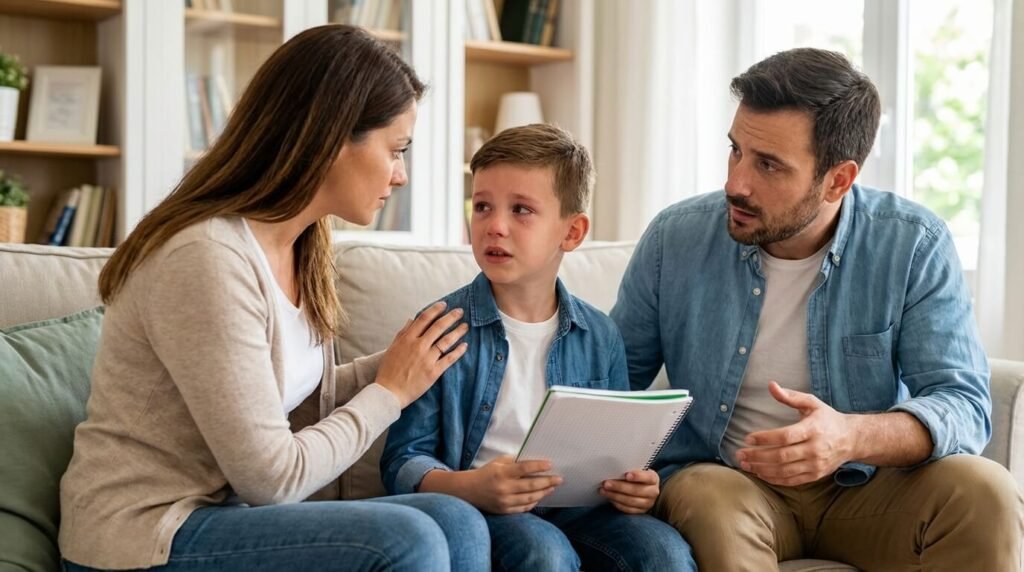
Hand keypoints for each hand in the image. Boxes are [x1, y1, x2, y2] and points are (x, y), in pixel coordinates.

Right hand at [375, 302, 468, 407]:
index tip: (444, 305)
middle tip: (460, 311)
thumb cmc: (388, 371)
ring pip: (446, 341)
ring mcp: (427, 359)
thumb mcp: (392, 348)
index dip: (435, 310)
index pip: (424, 319)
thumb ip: (403, 333)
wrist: (389, 393)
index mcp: (407, 339)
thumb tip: (411, 320)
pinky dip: (458, 351)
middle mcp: (418, 346)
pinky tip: (465, 345)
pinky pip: (449, 358)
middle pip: (438, 327)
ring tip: (465, 326)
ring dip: (458, 331)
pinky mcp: (433, 372)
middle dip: (451, 317)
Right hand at [463, 455, 561, 513]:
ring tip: (552, 487)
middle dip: (547, 481)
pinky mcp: (504, 511)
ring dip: (543, 492)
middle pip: (530, 485)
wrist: (468, 491)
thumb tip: (534, 461)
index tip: (550, 464)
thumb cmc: (486, 473)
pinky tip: (540, 497)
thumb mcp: (498, 462)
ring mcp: (504, 501)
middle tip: (559, 478)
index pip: (523, 468)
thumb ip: (515, 461)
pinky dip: (533, 503)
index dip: (538, 466)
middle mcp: (503, 488)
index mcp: (501, 472)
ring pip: (529, 498)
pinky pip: (523, 508)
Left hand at [600, 469, 659, 513]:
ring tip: (603, 491)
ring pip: (631, 501)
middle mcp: (653, 492)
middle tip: (606, 483)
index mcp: (653, 479)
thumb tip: (614, 468)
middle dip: (619, 487)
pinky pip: (628, 509)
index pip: (647, 477)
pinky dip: (617, 504)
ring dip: (615, 496)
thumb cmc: (638, 476)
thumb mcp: (638, 470)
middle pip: (636, 490)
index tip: (626, 475)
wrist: (646, 489)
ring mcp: (648, 503)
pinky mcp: (641, 512)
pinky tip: (609, 498)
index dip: (638, 476)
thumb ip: (630, 469)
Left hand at [735, 381, 854, 485]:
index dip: (765, 438)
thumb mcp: (812, 403)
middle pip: (782, 456)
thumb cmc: (827, 418)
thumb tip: (771, 385)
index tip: (747, 438)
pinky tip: (760, 474)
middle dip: (758, 456)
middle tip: (740, 454)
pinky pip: (791, 480)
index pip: (785, 436)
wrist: (852, 439)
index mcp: (813, 429)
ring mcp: (816, 465)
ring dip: (762, 469)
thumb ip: (790, 396)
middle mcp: (815, 449)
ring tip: (745, 465)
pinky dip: (774, 479)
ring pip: (784, 471)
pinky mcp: (815, 475)